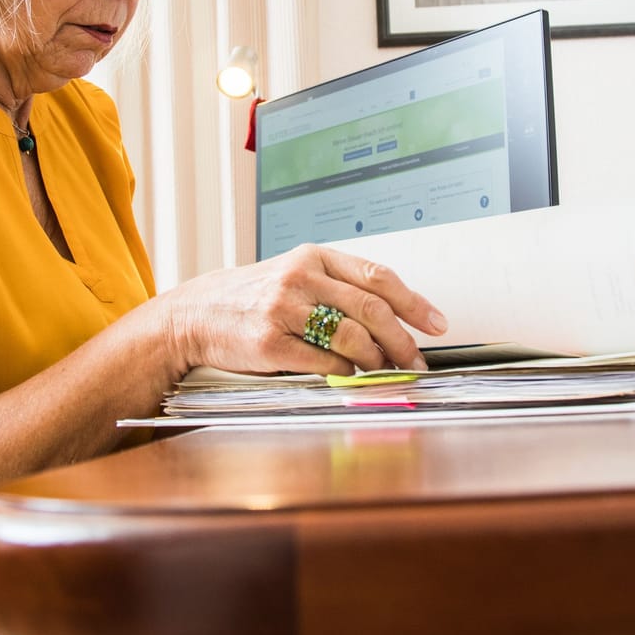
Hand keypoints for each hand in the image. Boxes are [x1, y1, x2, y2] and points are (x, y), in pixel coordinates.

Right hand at [159, 244, 447, 376]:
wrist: (196, 314)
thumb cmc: (253, 297)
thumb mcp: (294, 275)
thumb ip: (338, 288)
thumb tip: (395, 317)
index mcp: (314, 257)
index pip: (377, 276)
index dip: (414, 302)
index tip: (438, 323)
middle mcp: (300, 278)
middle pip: (371, 309)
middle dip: (402, 340)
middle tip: (416, 359)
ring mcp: (283, 310)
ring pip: (351, 337)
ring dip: (378, 360)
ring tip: (386, 370)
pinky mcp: (269, 344)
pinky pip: (323, 362)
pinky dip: (346, 373)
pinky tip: (353, 377)